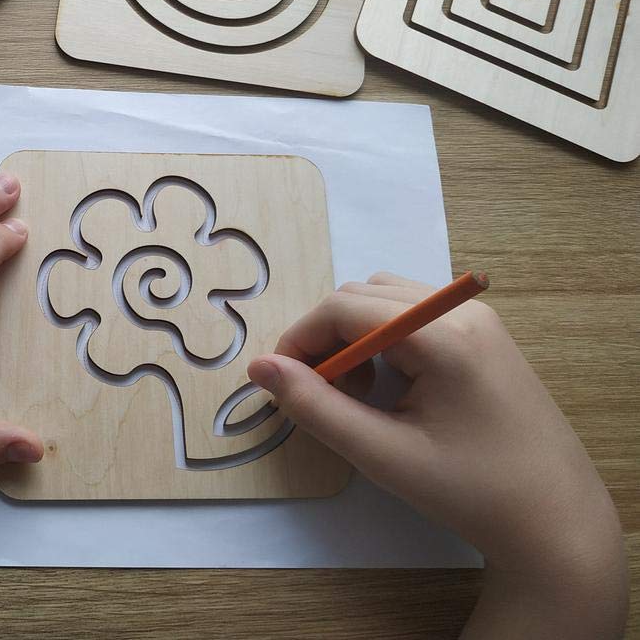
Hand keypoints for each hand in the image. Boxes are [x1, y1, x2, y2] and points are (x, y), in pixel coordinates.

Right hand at [248, 272, 626, 638]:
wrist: (555, 520)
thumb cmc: (470, 491)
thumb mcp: (382, 454)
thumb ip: (315, 407)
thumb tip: (259, 368)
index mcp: (442, 334)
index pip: (344, 307)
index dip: (300, 339)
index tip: (279, 383)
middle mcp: (461, 310)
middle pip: (363, 295)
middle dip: (326, 338)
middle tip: (319, 395)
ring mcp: (477, 318)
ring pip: (386, 300)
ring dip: (354, 337)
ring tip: (356, 396)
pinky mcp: (484, 334)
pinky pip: (413, 315)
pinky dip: (383, 340)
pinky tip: (388, 388)